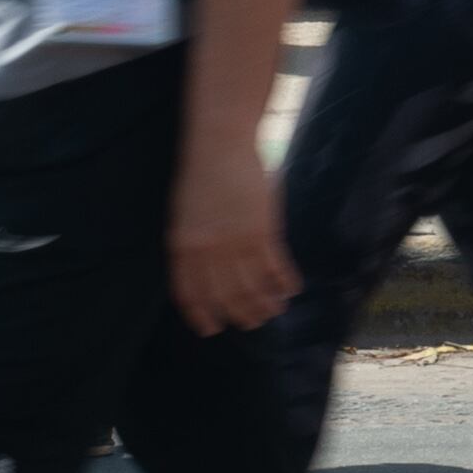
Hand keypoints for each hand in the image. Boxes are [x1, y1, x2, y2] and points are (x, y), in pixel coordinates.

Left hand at [166, 132, 295, 336]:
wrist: (219, 143)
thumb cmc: (200, 174)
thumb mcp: (184, 214)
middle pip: (226, 298)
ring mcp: (235, 244)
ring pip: (253, 290)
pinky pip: (276, 269)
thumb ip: (193, 245)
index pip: (190, 293)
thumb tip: (207, 274)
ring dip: (266, 305)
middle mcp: (207, 251)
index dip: (201, 315)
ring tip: (273, 310)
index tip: (210, 329)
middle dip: (241, 315)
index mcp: (182, 246)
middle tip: (252, 322)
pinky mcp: (262, 232)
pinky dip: (285, 283)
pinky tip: (291, 289)